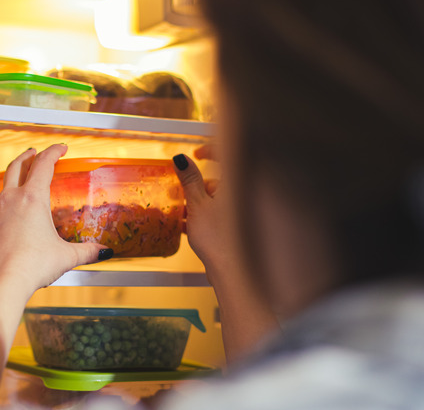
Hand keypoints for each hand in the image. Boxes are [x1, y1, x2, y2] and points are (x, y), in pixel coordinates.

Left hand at [0, 144, 110, 295]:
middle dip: (27, 157)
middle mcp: (10, 200)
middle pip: (16, 166)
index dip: (53, 152)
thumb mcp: (66, 257)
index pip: (44, 164)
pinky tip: (11, 222)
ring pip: (3, 190)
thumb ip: (87, 251)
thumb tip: (104, 252)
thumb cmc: (33, 266)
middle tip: (33, 153)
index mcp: (32, 198)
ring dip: (14, 185)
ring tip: (22, 190)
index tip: (60, 148)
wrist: (1, 284)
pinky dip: (4, 211)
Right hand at [173, 146, 235, 273]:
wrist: (233, 271)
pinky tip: (190, 226)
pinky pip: (221, 214)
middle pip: (218, 180)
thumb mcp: (198, 206)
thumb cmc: (220, 239)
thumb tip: (182, 160)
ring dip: (198, 203)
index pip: (226, 154)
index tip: (196, 154)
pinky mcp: (239, 226)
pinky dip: (207, 215)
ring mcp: (243, 211)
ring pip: (218, 199)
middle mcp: (244, 194)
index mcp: (237, 183)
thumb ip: (190, 180)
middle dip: (196, 186)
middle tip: (179, 193)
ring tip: (181, 214)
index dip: (209, 150)